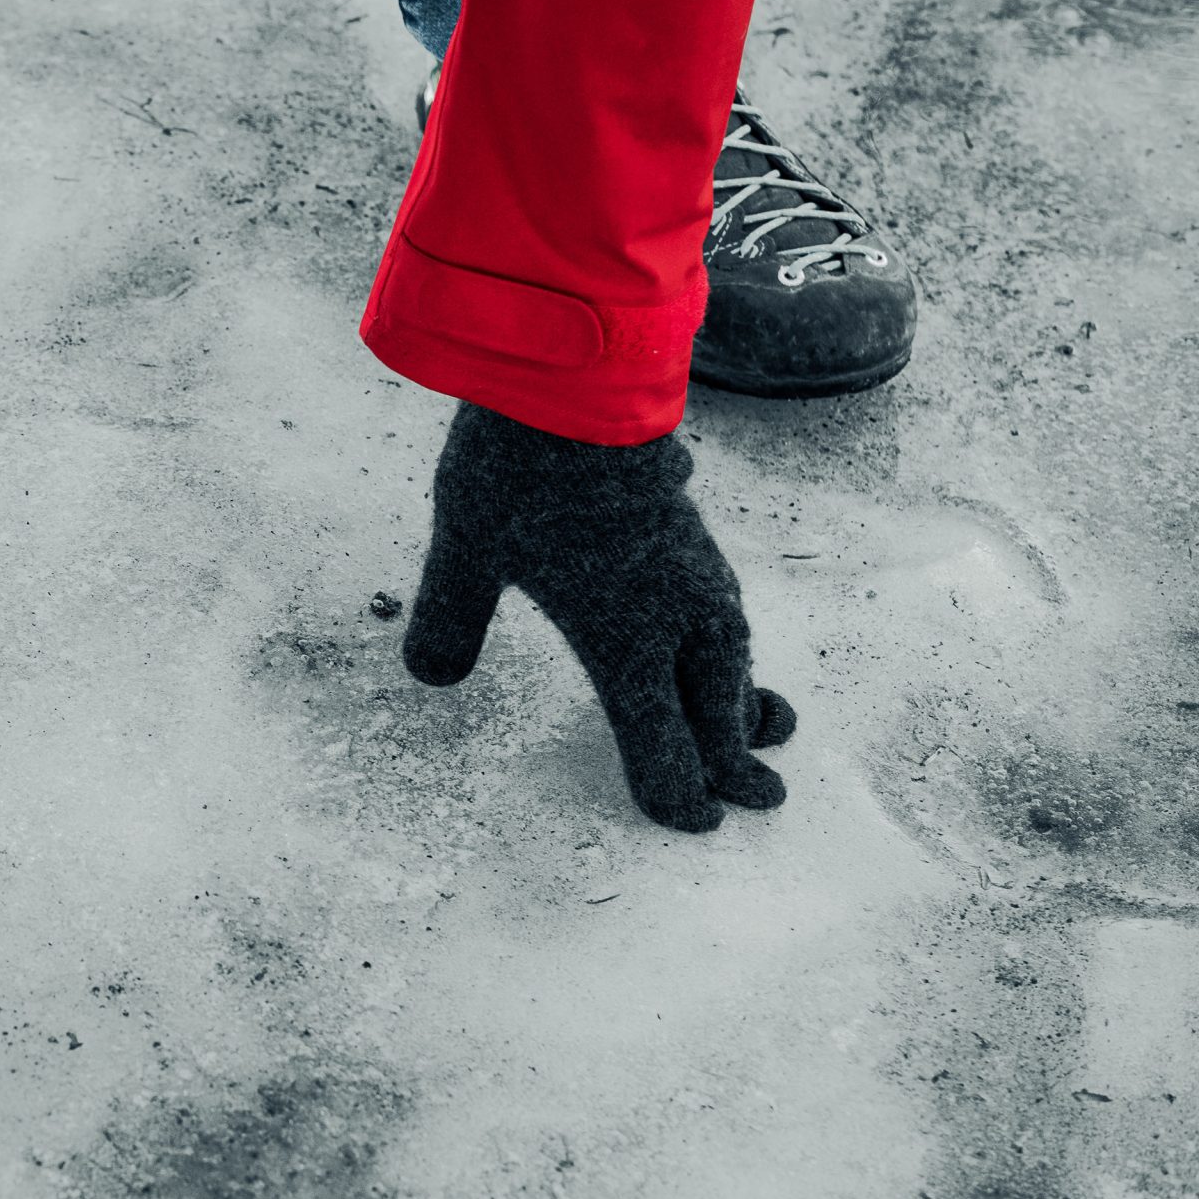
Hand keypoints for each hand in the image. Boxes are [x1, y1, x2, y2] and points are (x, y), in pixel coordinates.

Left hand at [403, 402, 795, 831]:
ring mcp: (692, 572)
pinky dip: (732, 644)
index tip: (693, 824)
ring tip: (768, 724)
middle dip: (735, 758)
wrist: (580, 374)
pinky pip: (726, 611)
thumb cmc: (520, 470)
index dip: (676, 791)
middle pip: (716, 709)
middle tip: (765, 798)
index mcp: (628, 645)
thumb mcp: (465, 551)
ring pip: (731, 656)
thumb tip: (430, 676)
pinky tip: (723, 636)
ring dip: (743, 699)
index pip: (663, 745)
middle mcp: (675, 619)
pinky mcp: (692, 533)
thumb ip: (450, 619)